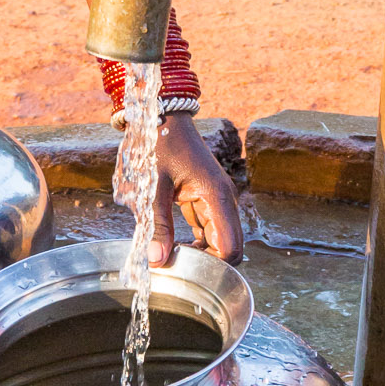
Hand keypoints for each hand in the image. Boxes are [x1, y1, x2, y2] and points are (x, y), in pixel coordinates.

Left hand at [144, 114, 244, 270]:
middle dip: (207, 262)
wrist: (160, 116)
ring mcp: (216, 199)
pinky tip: (172, 243)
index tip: (186, 270)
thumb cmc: (157, 144)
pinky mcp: (205, 198)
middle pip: (229, 246)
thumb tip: (157, 260)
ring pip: (219, 239)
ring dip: (200, 252)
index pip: (231, 247)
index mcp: (217, 195)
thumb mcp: (153, 186)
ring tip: (171, 256)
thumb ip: (156, 224)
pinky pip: (207, 228)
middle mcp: (223, 199)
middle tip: (176, 266)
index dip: (214, 266)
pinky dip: (195, 241)